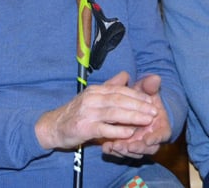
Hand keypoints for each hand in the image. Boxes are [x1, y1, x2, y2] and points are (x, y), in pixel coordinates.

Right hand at [34, 71, 159, 150]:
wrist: (53, 126)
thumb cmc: (77, 112)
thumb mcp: (92, 97)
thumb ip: (110, 87)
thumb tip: (126, 75)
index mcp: (95, 90)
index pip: (119, 90)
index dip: (137, 95)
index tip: (151, 101)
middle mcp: (91, 99)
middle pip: (119, 100)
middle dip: (139, 105)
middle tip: (154, 111)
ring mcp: (87, 113)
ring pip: (114, 113)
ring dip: (133, 117)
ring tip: (147, 120)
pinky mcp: (84, 128)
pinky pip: (104, 129)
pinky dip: (118, 130)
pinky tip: (130, 133)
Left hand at [102, 74, 170, 158]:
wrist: (133, 106)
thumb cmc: (141, 99)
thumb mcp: (144, 91)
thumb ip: (148, 86)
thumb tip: (155, 78)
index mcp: (159, 124)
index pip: (162, 135)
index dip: (156, 138)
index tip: (147, 139)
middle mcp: (150, 136)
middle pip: (147, 148)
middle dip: (137, 148)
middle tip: (127, 146)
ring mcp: (137, 142)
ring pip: (133, 152)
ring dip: (124, 150)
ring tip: (113, 146)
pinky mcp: (125, 145)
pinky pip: (121, 151)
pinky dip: (114, 151)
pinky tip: (105, 147)